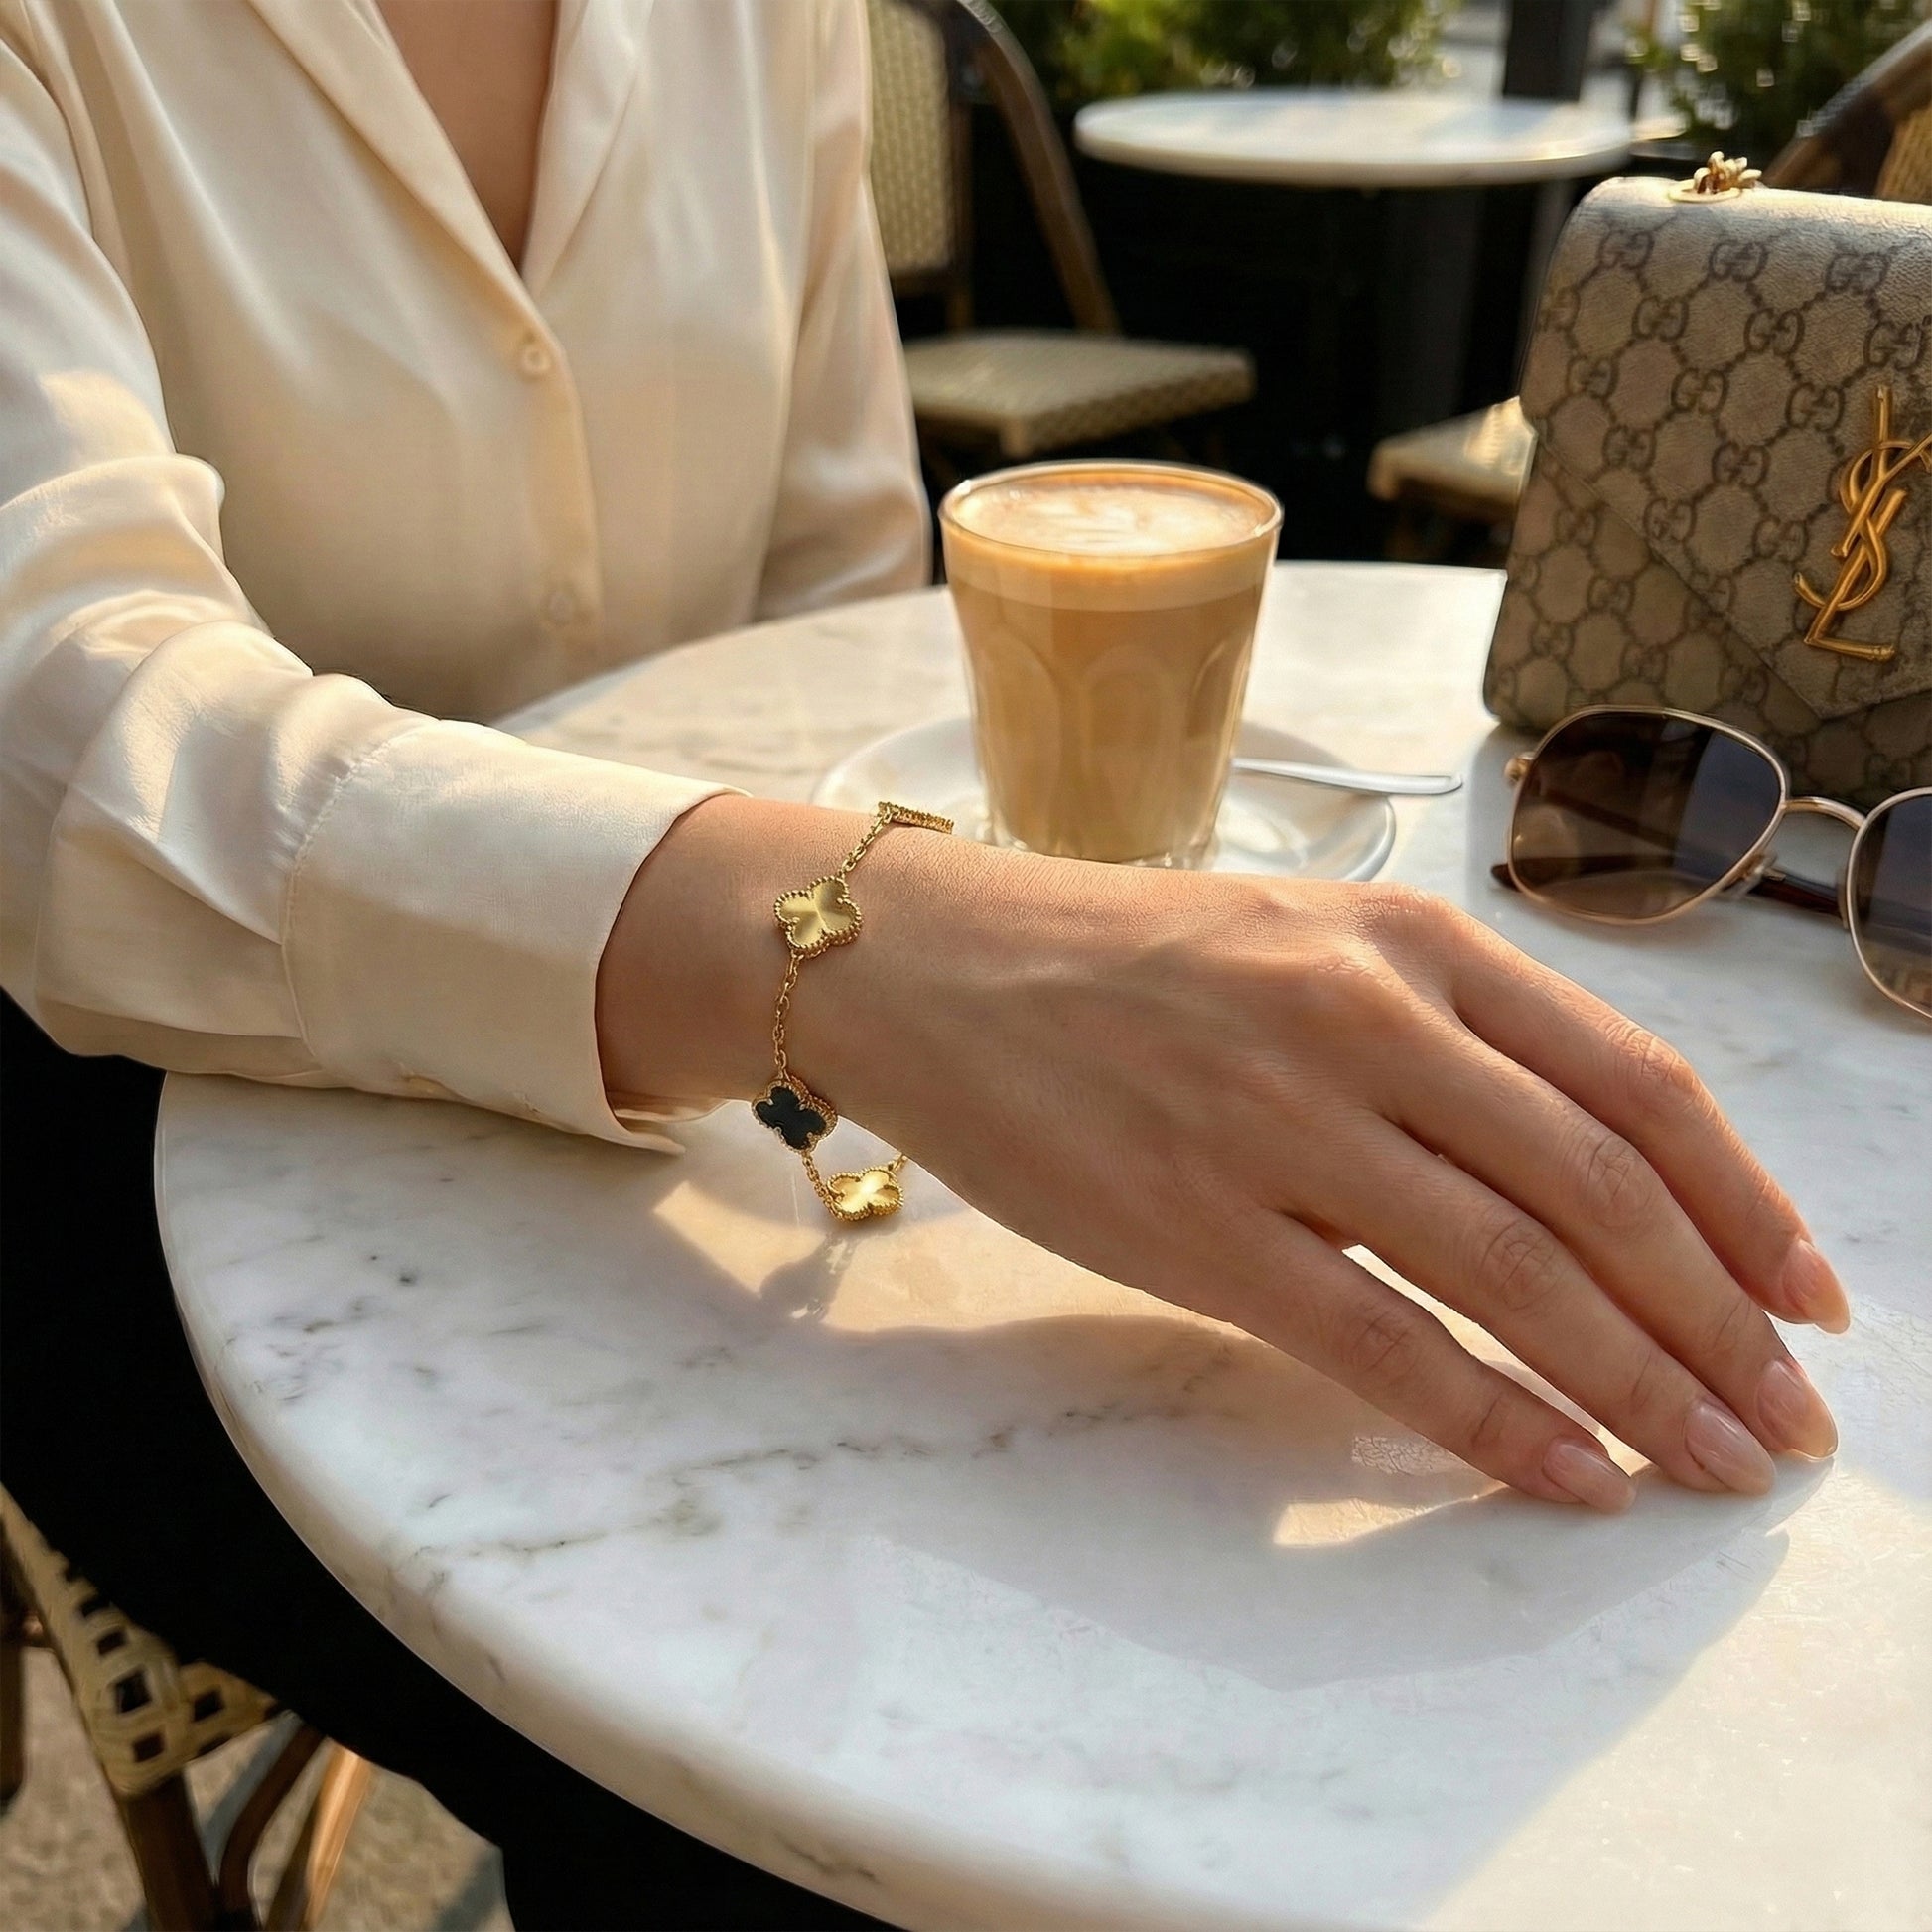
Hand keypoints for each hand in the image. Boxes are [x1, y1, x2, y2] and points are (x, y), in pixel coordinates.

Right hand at [601, 798, 1846, 1509]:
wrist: (932, 963)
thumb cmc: (1121, 960)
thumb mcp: (1306, 943)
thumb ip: (1442, 1034)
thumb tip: (1589, 1180)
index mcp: (1407, 940)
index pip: (1632, 1081)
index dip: (1747, 1203)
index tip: (1808, 1299)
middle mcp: (1362, 1016)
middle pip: (1598, 1189)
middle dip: (1718, 1324)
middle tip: (1786, 1424)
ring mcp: (1275, 1119)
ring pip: (1512, 1270)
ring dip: (1639, 1386)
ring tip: (1715, 1467)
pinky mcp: (1193, 1222)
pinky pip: (1381, 1340)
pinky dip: (1494, 1420)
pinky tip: (1568, 1475)